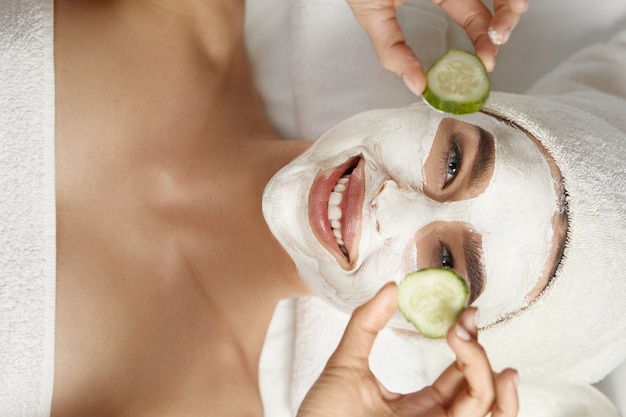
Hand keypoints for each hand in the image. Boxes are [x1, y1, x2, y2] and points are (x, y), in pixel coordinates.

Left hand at [297, 283, 518, 416]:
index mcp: (420, 406)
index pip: (460, 376)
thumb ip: (367, 325)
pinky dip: (502, 407)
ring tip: (466, 338)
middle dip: (477, 351)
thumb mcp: (345, 365)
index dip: (468, 343)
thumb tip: (391, 287)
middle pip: (479, 389)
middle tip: (466, 320)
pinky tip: (501, 378)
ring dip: (485, 370)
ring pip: (485, 406)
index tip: (467, 312)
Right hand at [346, 0, 527, 94]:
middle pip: (496, 3)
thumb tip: (415, 86)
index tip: (486, 62)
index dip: (484, 42)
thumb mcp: (373, 13)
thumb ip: (392, 49)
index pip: (473, 19)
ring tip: (517, 10)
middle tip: (499, 40)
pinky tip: (516, 1)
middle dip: (504, 25)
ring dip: (514, 4)